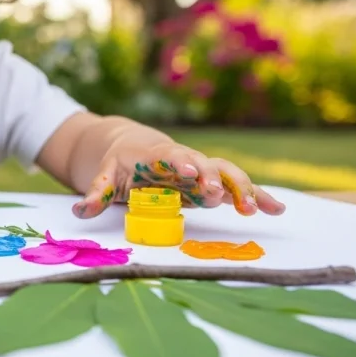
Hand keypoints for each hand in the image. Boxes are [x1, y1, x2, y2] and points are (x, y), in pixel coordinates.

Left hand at [71, 141, 285, 218]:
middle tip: (220, 195)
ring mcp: (200, 170)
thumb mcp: (104, 176)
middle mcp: (184, 160)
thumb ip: (96, 193)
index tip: (189, 172)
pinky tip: (276, 208)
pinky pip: (236, 187)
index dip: (180, 163)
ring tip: (261, 208)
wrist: (134, 147)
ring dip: (243, 189)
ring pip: (226, 173)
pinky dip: (255, 196)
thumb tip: (79, 210)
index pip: (170, 157)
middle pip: (203, 164)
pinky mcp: (210, 183)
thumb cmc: (120, 163)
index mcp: (156, 157)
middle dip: (213, 178)